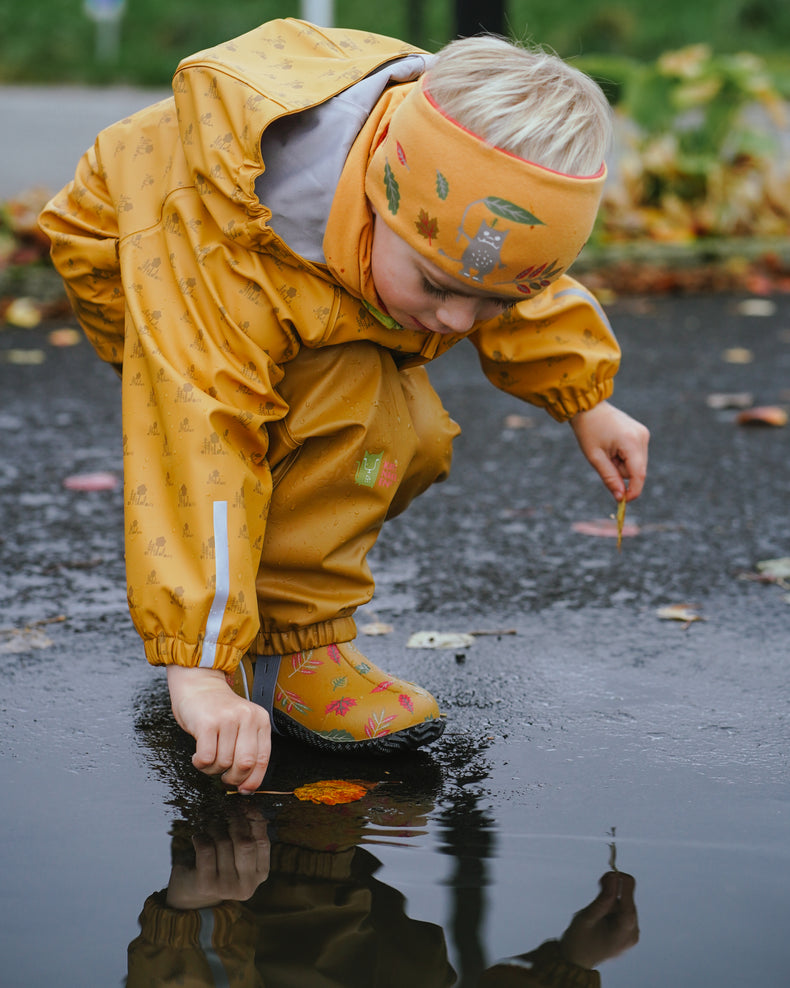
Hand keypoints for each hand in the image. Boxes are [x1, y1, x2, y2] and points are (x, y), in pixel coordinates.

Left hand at [166, 806, 270, 909]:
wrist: (191, 889)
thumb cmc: (218, 862)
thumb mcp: (237, 851)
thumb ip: (247, 832)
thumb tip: (248, 803)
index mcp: (260, 873)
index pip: (263, 840)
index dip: (254, 818)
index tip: (244, 804)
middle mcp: (247, 885)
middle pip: (245, 843)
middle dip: (235, 820)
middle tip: (225, 809)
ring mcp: (227, 888)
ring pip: (223, 843)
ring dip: (214, 827)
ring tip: (209, 823)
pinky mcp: (206, 886)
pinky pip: (206, 850)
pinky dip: (201, 837)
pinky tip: (198, 837)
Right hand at [167, 665, 270, 793]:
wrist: (198, 685)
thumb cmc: (218, 711)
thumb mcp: (241, 725)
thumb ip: (247, 750)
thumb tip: (247, 787)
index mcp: (260, 720)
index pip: (262, 759)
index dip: (253, 780)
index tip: (244, 789)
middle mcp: (247, 717)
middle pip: (245, 764)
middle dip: (233, 778)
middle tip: (223, 775)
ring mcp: (227, 719)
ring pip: (223, 763)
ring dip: (212, 769)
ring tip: (208, 757)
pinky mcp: (207, 723)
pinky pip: (206, 758)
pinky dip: (200, 764)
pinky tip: (198, 755)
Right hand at [559, 871, 639, 968]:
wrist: (575, 962)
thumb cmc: (578, 941)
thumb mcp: (587, 917)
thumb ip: (603, 898)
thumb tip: (614, 877)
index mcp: (624, 932)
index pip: (629, 900)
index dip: (621, 883)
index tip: (608, 873)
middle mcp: (632, 933)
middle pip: (628, 901)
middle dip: (613, 891)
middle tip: (598, 887)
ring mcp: (631, 935)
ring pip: (624, 906)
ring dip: (611, 900)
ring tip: (596, 910)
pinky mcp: (627, 933)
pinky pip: (623, 913)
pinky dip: (612, 908)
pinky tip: (601, 915)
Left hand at [570, 401, 648, 501]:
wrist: (588, 407)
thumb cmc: (588, 431)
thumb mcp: (595, 458)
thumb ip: (610, 478)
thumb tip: (621, 498)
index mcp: (631, 441)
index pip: (638, 474)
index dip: (633, 491)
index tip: (623, 501)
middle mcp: (642, 437)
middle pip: (637, 470)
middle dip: (621, 472)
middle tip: (604, 459)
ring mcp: (643, 434)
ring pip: (637, 464)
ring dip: (622, 464)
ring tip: (608, 450)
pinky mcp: (642, 433)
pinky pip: (636, 455)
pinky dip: (625, 456)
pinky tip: (613, 446)